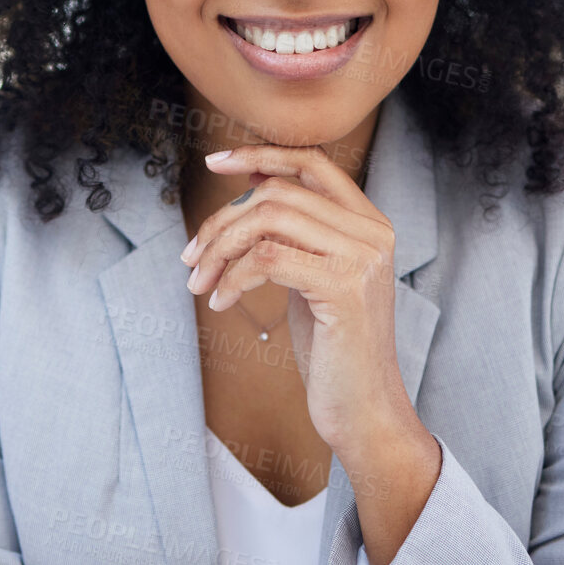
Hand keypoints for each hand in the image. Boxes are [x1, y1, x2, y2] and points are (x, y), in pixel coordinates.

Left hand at [181, 144, 415, 456]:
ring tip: (199, 283)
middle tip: (191, 257)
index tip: (214, 163)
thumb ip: (292, 233)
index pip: (313, 163)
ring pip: (268, 220)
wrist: (364, 409)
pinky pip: (267, 258)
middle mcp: (372, 232)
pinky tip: (221, 302)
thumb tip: (250, 185)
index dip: (260, 155)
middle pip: (277, 193)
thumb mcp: (311, 277)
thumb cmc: (332, 348)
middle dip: (221, 221)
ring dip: (219, 249)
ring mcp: (362, 258)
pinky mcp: (345, 288)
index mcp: (369, 223)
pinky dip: (232, 277)